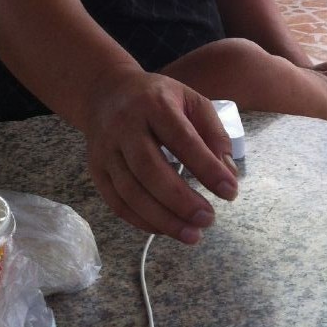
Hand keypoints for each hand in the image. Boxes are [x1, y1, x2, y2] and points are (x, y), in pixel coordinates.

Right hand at [83, 68, 238, 243]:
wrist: (106, 92)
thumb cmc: (156, 98)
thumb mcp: (189, 99)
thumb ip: (212, 131)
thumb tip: (228, 171)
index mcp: (154, 104)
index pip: (182, 139)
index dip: (207, 168)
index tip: (230, 191)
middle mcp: (126, 126)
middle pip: (150, 169)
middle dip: (181, 200)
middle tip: (208, 219)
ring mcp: (106, 149)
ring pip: (131, 191)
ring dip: (163, 219)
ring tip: (192, 234)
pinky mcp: (96, 169)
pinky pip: (117, 202)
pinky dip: (142, 221)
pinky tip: (165, 229)